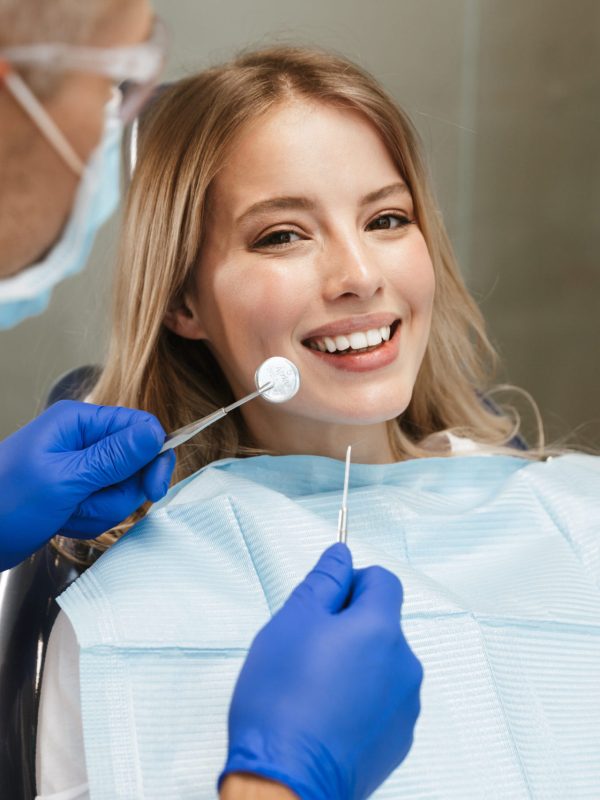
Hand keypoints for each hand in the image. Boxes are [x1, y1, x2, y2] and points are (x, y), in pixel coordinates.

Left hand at [0, 399, 174, 569]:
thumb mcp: (64, 480)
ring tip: (68, 513)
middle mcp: (82, 440)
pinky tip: (64, 521)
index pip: (140, 427)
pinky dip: (89, 520)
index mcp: (78, 422)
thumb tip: (154, 435)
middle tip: (90, 503)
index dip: (153, 457)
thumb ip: (113, 457)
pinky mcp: (77, 491)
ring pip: (122, 489)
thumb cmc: (3, 504)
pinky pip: (105, 505)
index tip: (153, 488)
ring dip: (100, 510)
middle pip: (135, 463)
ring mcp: (80, 467)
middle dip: (118, 492)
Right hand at [220, 543, 422, 799]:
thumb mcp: (292, 622)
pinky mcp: (397, 738)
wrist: (287, 780)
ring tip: (312, 686)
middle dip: (348, 624)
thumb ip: (323, 581)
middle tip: (307, 646)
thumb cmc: (282, 702)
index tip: (325, 600)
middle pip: (381, 622)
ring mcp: (404, 705)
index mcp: (381, 629)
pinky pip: (381, 699)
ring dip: (354, 662)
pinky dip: (359, 697)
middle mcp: (404, 665)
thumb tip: (340, 554)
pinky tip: (324, 713)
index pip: (383, 580)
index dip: (351, 581)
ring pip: (380, 662)